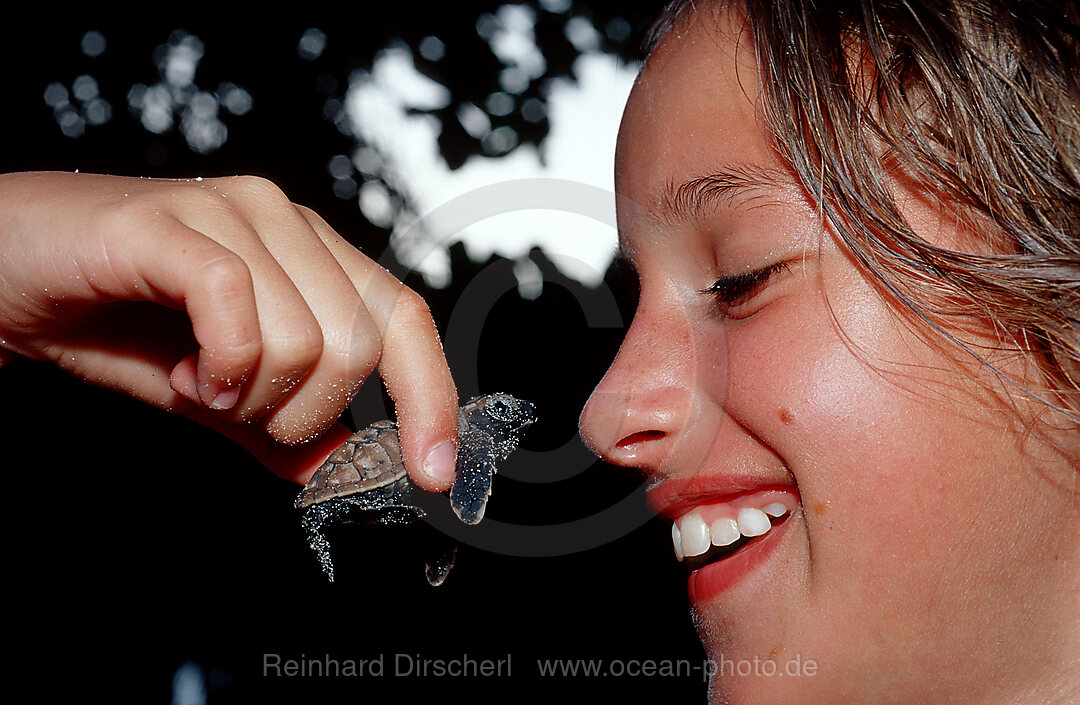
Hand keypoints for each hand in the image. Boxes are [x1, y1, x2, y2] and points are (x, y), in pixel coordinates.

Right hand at [0, 171, 458, 489]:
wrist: (1, 269)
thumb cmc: (112, 319)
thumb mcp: (215, 392)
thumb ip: (281, 423)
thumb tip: (344, 468)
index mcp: (312, 253)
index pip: (405, 320)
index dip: (432, 397)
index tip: (434, 471)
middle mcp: (285, 220)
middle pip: (360, 343)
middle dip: (306, 411)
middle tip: (240, 411)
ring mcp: (229, 210)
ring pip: (306, 335)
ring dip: (252, 396)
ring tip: (198, 383)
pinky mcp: (168, 221)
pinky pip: (234, 305)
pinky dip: (218, 365)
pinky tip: (182, 371)